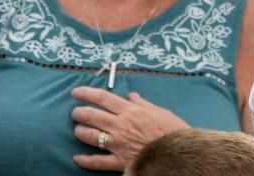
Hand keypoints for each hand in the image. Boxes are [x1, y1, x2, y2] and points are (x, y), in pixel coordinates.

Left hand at [71, 87, 188, 170]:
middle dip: (80, 113)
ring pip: (91, 136)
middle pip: (92, 116)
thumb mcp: (161, 111)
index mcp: (131, 111)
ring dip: (80, 132)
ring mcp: (117, 144)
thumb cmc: (173, 130)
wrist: (178, 153)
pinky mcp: (119, 161)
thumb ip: (144, 104)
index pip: (103, 98)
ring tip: (78, 130)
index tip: (76, 92)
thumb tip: (132, 95)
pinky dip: (85, 160)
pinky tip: (77, 158)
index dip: (87, 93)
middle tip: (75, 112)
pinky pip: (97, 162)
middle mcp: (120, 125)